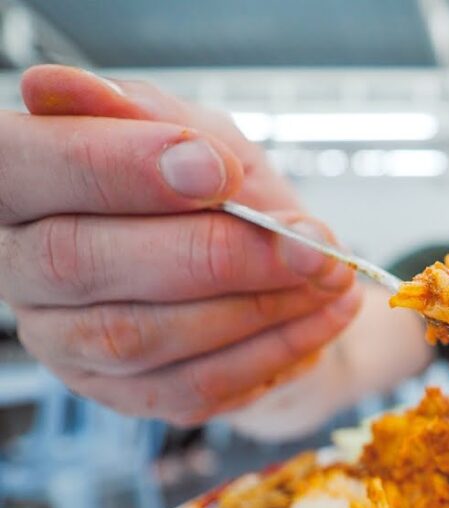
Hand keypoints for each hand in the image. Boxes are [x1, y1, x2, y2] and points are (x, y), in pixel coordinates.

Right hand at [0, 66, 360, 424]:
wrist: (265, 265)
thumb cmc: (215, 189)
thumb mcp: (197, 132)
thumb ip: (149, 116)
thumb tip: (61, 86)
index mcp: (18, 181)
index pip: (19, 165)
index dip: (113, 167)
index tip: (215, 169)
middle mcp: (20, 266)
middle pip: (79, 262)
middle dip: (213, 252)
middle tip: (309, 242)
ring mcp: (63, 340)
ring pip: (141, 335)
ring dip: (256, 306)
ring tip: (330, 274)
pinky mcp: (119, 393)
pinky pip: (191, 385)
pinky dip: (273, 349)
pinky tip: (324, 315)